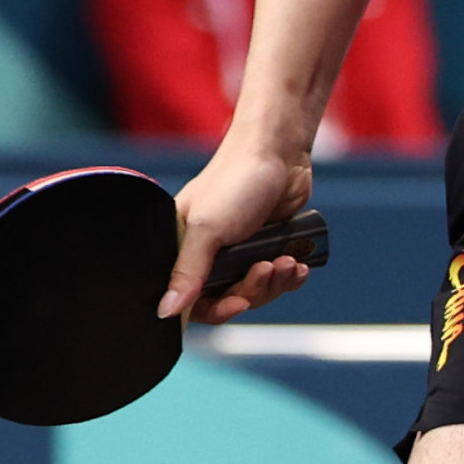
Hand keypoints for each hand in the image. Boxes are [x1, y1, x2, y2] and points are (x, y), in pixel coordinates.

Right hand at [163, 133, 317, 323]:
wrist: (281, 153)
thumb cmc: (235, 181)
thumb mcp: (207, 229)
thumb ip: (188, 271)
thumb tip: (166, 311)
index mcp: (184, 249)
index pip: (191, 300)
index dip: (215, 309)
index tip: (237, 303)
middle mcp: (210, 255)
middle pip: (229, 298)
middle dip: (252, 289)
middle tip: (264, 269)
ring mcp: (241, 252)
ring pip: (258, 291)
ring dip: (275, 282)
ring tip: (286, 261)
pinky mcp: (269, 247)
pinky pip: (279, 278)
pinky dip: (290, 275)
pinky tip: (298, 264)